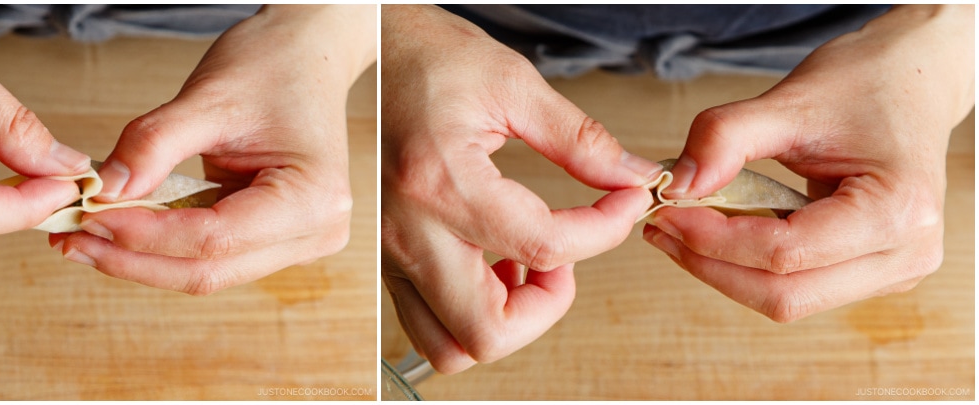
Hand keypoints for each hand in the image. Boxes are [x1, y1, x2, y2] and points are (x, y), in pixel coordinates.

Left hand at [48, 5, 376, 293]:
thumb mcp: (209, 98)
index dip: (144, 235)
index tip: (90, 216)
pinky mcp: (275, 240)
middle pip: (209, 269)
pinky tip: (119, 233)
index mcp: (314, 200)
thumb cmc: (274, 67)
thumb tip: (103, 192)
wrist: (305, 55)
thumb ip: (153, 146)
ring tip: (86, 237)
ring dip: (141, 259)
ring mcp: (299, 243)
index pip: (214, 239)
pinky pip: (211, 257)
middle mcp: (316, 232)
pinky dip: (161, 247)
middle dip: (134, 258)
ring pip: (206, 272)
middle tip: (73, 239)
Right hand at [380, 5, 659, 373]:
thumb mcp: (512, 84)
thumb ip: (578, 140)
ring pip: (450, 346)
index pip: (542, 246)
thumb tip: (630, 178)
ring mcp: (393, 253)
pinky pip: (431, 321)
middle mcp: (409, 231)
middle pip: (485, 332)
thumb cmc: (427, 58)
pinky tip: (496, 258)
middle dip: (545, 308)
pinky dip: (473, 311)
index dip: (604, 231)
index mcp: (440, 182)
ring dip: (503, 322)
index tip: (624, 201)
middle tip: (566, 261)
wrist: (367, 51)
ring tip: (528, 265)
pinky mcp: (390, 258)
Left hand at [647, 5, 973, 321]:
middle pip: (784, 295)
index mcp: (898, 213)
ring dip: (724, 270)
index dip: (713, 239)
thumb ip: (726, 138)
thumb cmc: (864, 85)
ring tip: (680, 228)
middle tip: (660, 228)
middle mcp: (905, 255)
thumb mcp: (790, 100)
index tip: (665, 211)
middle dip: (710, 265)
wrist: (911, 82)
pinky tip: (715, 234)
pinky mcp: (870, 273)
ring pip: (786, 300)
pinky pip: (796, 287)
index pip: (785, 253)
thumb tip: (676, 186)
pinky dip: (747, 266)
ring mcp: (892, 272)